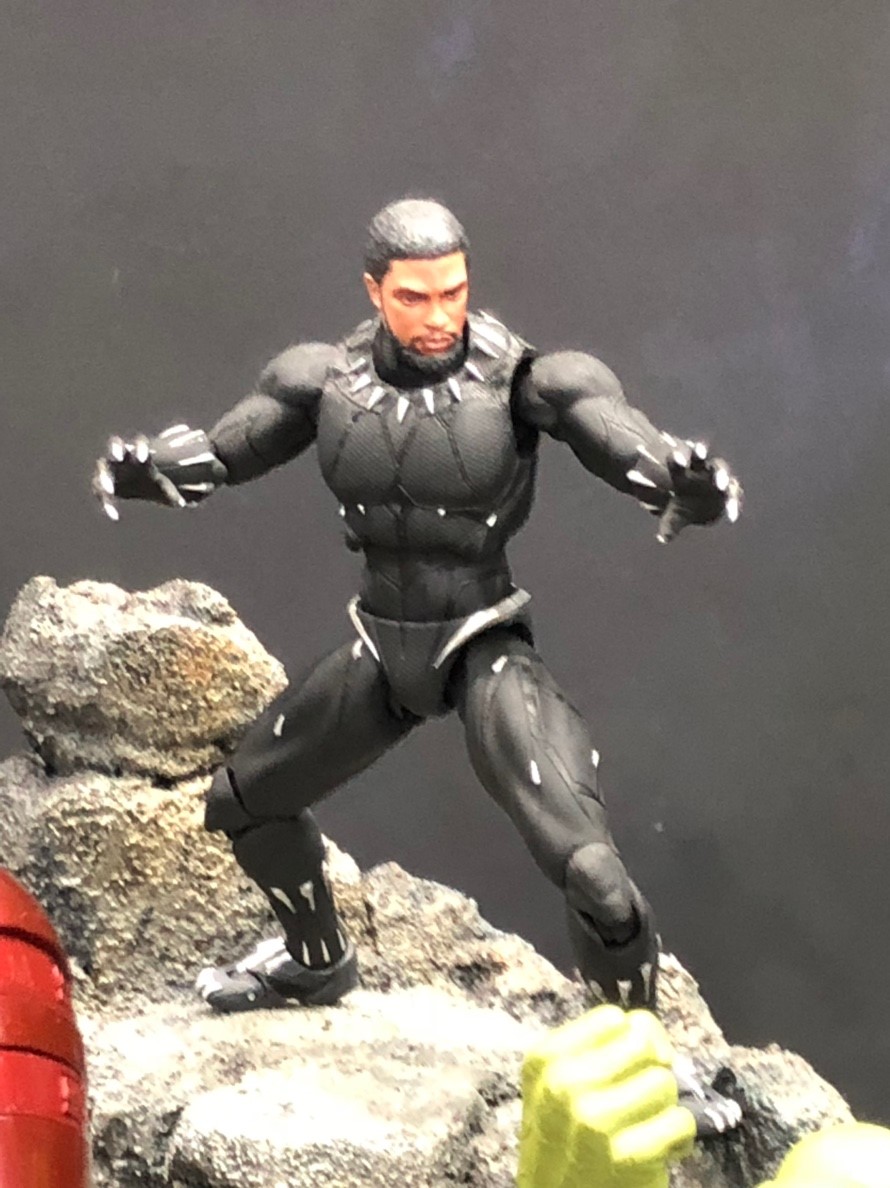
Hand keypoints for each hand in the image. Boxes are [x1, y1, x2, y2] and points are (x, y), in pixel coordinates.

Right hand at [92, 425, 224, 519]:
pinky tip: (115, 515)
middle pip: (115, 445)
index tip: (143, 459)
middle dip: (116, 447)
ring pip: (101, 466)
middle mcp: (123, 457)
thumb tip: (181, 503)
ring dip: (103, 476)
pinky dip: (106, 502)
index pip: (140, 442)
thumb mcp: (164, 487)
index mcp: (140, 453)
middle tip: (118, 455)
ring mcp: (111, 468)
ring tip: (109, 490)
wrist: (141, 487)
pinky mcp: (103, 483)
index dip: (140, 447)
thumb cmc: (155, 483)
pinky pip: (99, 491)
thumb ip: (171, 492)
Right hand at [517, 1005, 694, 1187]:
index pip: (613, 1018)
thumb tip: (656, 1041)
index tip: (629, 1066)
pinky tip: (659, 1151)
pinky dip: (679, 1138)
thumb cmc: (566, 1145)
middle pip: (643, 1045)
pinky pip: (680, 1122)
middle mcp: (563, 1084)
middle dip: (650, 1070)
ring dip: (664, 1107)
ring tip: (644, 1129)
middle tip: (639, 1101)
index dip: (631, 1039)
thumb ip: (599, 1050)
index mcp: (544, 1060)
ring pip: (664, 1082)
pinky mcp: (628, 1156)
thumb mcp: (560, 1087)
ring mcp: (594, 1120)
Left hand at [657, 440, 741, 543]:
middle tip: (698, 450)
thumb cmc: (685, 503)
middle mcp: (701, 470)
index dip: (677, 459)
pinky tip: (731, 516)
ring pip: (720, 469)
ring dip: (721, 475)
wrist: (703, 504)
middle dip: (699, 452)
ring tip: (720, 486)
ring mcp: (717, 476)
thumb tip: (663, 539)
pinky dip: (733, 504)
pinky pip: (733, 493)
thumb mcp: (675, 515)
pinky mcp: (731, 487)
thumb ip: (670, 524)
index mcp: (683, 473)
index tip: (674, 457)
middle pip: (700, 457)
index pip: (678, 462)